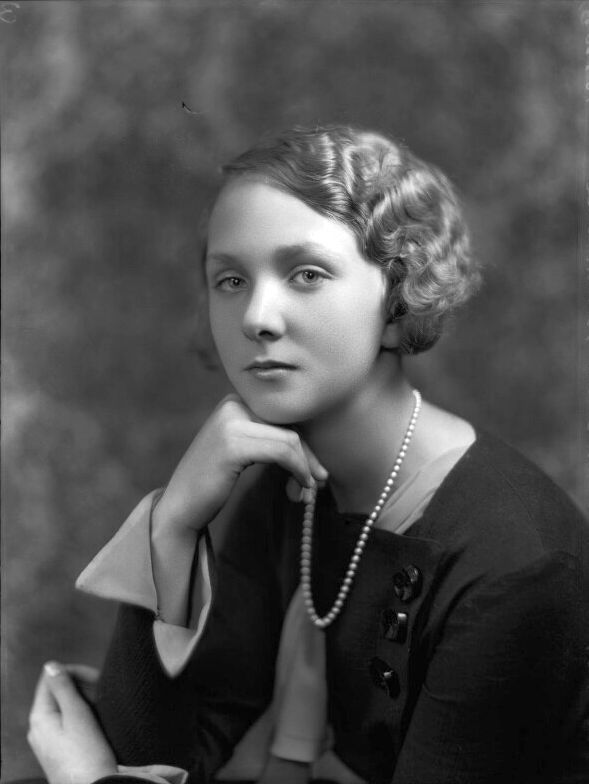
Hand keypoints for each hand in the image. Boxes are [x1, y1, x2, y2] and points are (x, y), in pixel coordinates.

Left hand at [28, 661, 117, 783]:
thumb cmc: (86, 756)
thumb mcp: (77, 715)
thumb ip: (63, 688)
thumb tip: (51, 665)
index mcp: (39, 716)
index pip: (50, 677)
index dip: (74, 672)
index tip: (96, 678)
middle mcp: (39, 726)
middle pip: (57, 691)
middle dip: (81, 686)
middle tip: (103, 692)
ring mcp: (48, 739)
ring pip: (65, 705)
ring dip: (84, 700)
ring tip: (103, 707)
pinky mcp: (59, 748)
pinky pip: (68, 721)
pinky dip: (83, 715)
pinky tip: (97, 721)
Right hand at [153, 393, 327, 535]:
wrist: (180, 506)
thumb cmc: (213, 482)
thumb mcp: (241, 449)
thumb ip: (267, 438)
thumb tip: (310, 447)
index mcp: (235, 402)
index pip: (283, 416)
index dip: (304, 444)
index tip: (314, 470)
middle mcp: (233, 405)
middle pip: (290, 425)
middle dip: (308, 456)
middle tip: (318, 482)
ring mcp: (231, 423)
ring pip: (289, 439)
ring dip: (305, 468)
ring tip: (304, 492)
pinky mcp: (234, 444)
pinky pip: (282, 452)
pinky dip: (298, 470)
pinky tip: (299, 487)